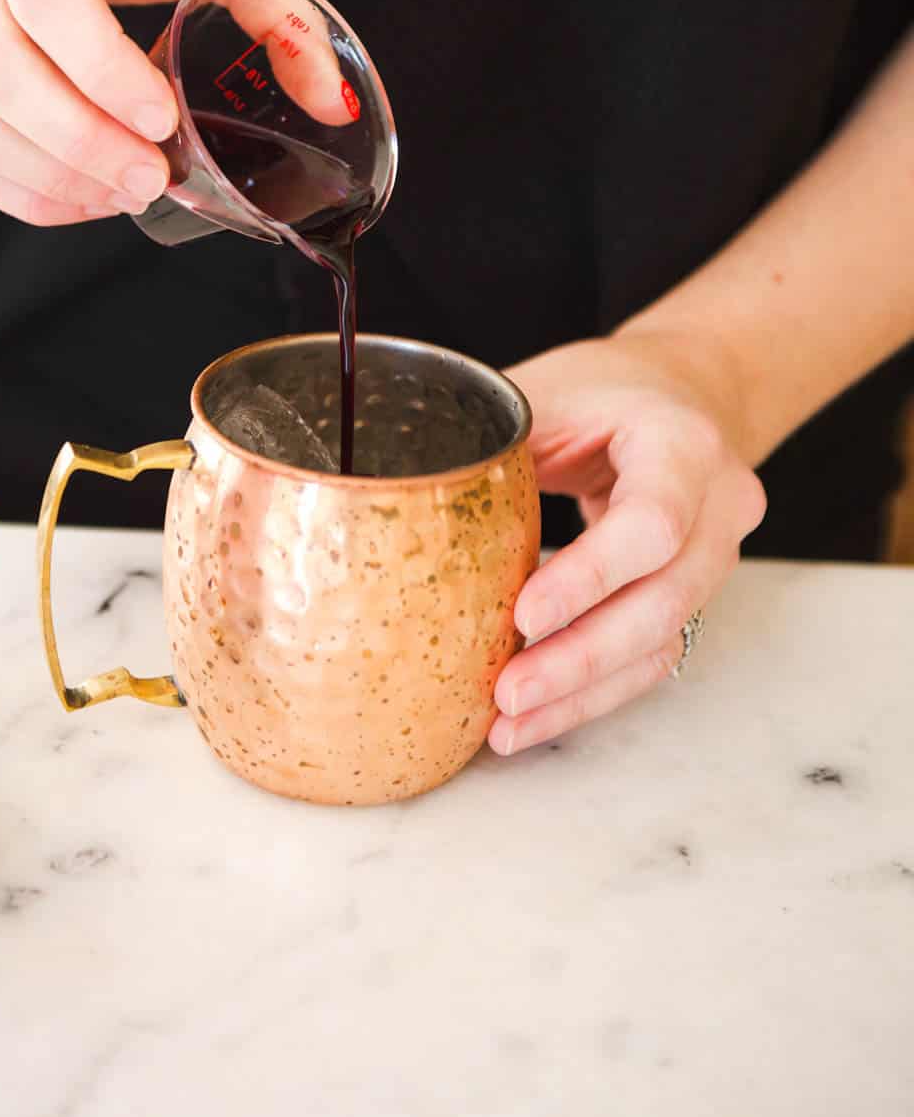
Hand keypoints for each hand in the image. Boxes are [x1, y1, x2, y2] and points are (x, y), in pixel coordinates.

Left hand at [489, 330, 766, 755]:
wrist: (679, 392)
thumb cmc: (603, 389)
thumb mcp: (547, 391)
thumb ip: (491, 439)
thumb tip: (396, 488)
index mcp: (684, 445)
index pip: (651, 524)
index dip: (589, 578)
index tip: (522, 617)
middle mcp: (720, 507)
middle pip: (663, 602)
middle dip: (579, 659)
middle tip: (504, 695)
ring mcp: (716, 558)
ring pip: (660, 644)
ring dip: (581, 693)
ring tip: (506, 727)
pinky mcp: (693, 596)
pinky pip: (650, 657)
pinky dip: (592, 692)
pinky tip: (535, 718)